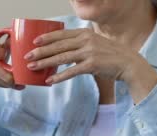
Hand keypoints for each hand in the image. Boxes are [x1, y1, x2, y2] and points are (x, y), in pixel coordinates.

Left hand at [25, 28, 156, 102]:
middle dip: (40, 51)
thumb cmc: (111, 56)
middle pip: (58, 45)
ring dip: (45, 63)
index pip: (62, 34)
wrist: (129, 64)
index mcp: (85, 34)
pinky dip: (60, 77)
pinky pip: (72, 71)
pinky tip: (50, 81)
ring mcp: (89, 52)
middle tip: (27, 56)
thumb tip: (65, 50)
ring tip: (33, 67)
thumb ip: (81, 44)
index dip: (46, 38)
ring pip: (62, 57)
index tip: (34, 41)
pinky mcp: (92, 65)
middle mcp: (86, 41)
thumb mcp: (95, 44)